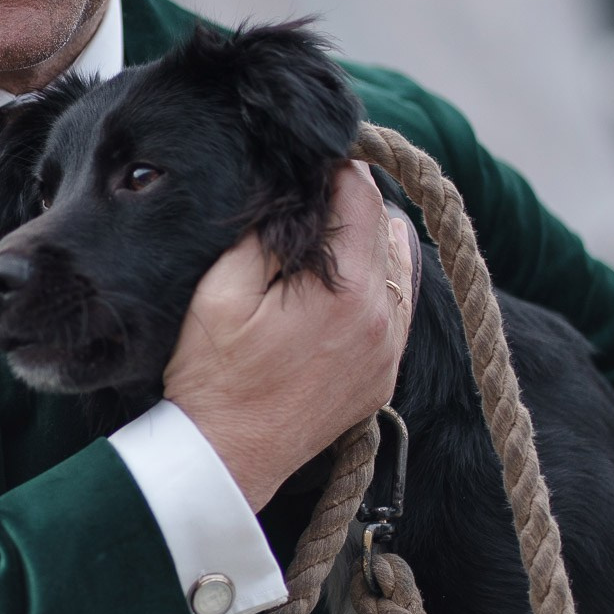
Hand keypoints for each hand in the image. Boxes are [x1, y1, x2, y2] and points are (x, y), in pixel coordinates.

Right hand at [163, 163, 413, 511]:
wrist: (223, 456)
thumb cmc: (213, 375)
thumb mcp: (223, 288)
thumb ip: (268, 232)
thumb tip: (295, 188)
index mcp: (347, 292)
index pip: (363, 198)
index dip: (336, 168)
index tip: (312, 157)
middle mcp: (382, 321)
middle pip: (387, 229)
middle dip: (353, 202)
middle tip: (315, 189)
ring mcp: (386, 353)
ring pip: (400, 270)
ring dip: (370, 242)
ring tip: (329, 230)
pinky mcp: (381, 378)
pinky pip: (396, 311)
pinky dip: (377, 285)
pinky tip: (342, 280)